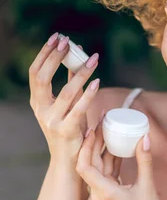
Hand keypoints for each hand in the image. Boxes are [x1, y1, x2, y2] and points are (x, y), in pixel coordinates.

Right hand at [29, 32, 100, 165]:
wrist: (69, 162)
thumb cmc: (70, 130)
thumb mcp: (66, 106)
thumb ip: (69, 85)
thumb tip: (76, 59)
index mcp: (38, 102)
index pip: (35, 73)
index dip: (45, 53)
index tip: (57, 37)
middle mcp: (41, 110)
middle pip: (42, 78)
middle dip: (54, 57)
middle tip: (68, 42)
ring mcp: (51, 121)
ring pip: (65, 92)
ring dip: (80, 73)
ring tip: (93, 59)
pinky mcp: (66, 131)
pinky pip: (78, 109)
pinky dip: (88, 94)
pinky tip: (97, 82)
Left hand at [76, 114, 162, 199]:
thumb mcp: (147, 187)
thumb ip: (144, 162)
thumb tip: (144, 138)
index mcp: (104, 192)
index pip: (84, 166)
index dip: (86, 146)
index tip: (93, 130)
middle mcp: (99, 193)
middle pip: (89, 163)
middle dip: (93, 142)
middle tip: (101, 123)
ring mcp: (102, 194)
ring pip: (97, 167)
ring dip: (101, 150)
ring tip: (107, 129)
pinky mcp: (109, 195)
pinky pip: (106, 173)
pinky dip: (109, 160)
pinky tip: (116, 146)